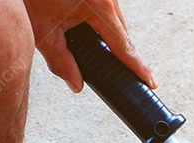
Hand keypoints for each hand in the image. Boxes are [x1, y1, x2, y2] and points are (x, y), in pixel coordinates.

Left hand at [22, 0, 155, 92]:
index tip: (150, 81)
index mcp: (99, 7)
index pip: (123, 45)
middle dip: (118, 51)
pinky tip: (84, 26)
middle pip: (121, 31)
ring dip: (106, 34)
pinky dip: (98, 20)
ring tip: (93, 46)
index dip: (137, 66)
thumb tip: (76, 84)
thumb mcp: (43, 30)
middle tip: (119, 70)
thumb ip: (61, 61)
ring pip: (113, 19)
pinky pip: (104, 8)